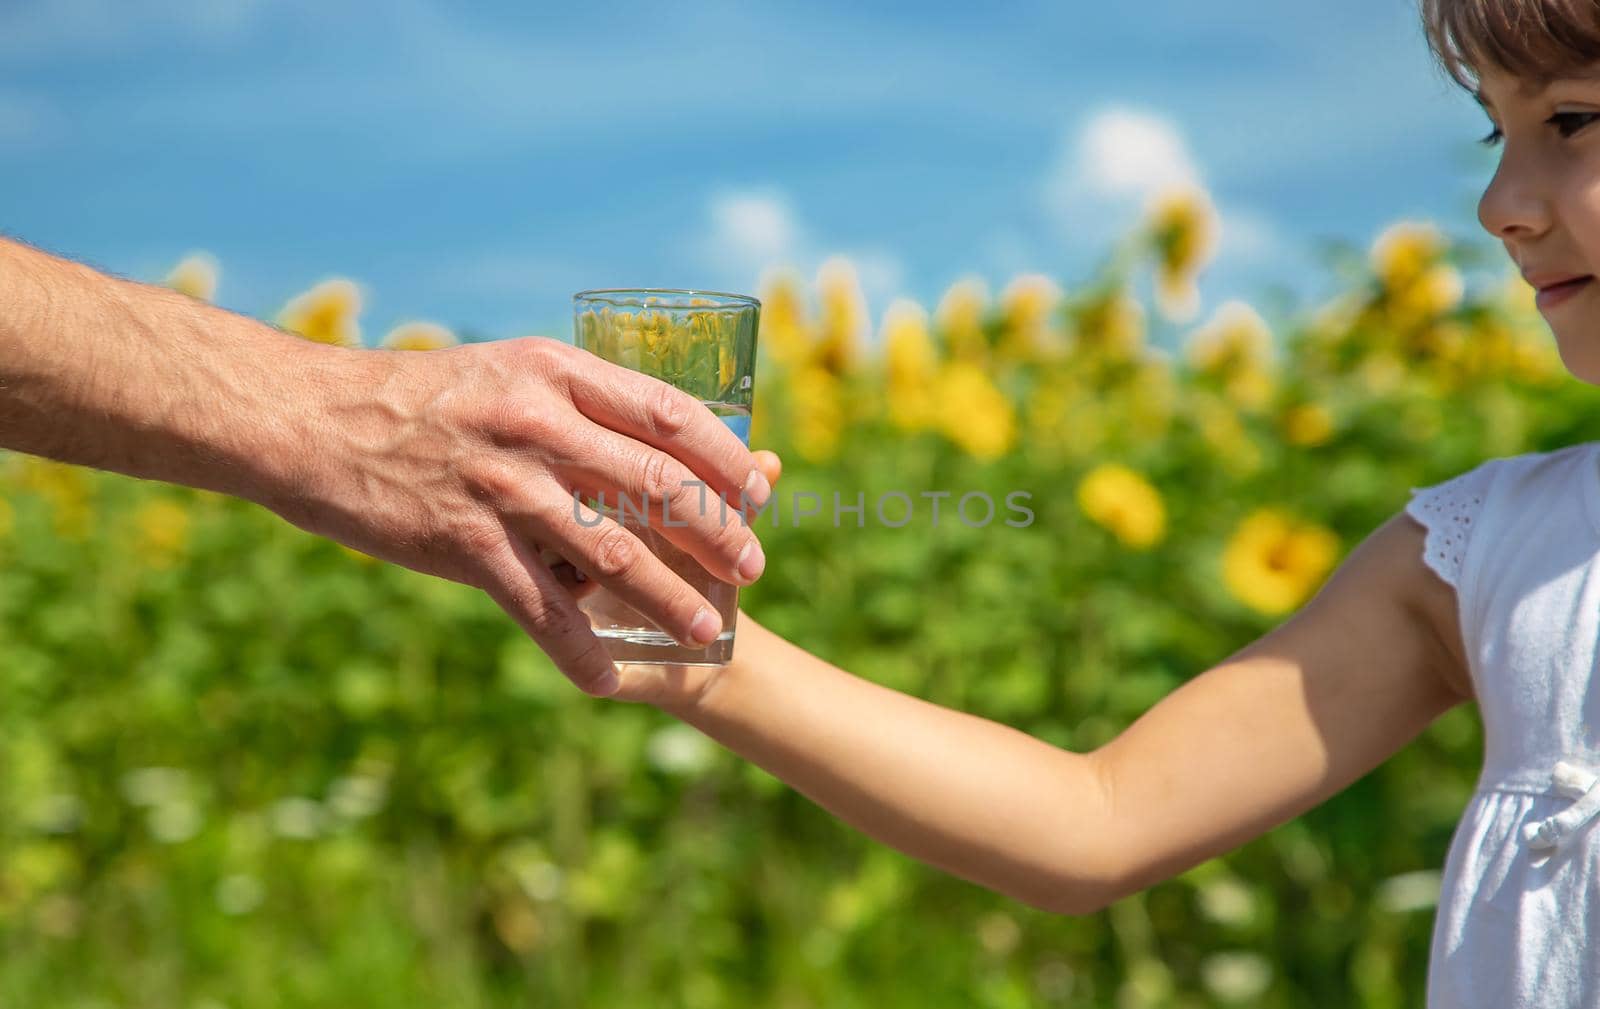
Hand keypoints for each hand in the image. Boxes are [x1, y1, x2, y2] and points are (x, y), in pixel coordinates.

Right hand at [269, 335, 772, 695]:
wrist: (311, 421)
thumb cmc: (415, 398)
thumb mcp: (504, 372)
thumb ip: (570, 402)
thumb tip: (641, 437)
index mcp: (556, 373)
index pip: (670, 415)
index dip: (726, 459)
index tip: (761, 490)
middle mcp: (539, 424)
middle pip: (659, 485)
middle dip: (718, 532)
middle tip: (753, 568)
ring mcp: (505, 485)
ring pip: (614, 552)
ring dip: (670, 598)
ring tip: (706, 631)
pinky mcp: (466, 542)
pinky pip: (540, 608)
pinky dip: (579, 651)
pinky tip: (607, 680)